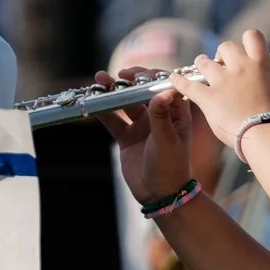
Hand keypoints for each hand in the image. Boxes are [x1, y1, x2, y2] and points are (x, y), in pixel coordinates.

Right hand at [95, 69, 194, 202]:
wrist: (160, 194)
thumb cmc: (171, 167)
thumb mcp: (166, 140)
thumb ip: (161, 116)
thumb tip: (162, 91)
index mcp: (176, 113)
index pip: (164, 86)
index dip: (150, 77)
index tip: (137, 75)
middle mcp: (159, 116)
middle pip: (142, 92)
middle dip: (129, 81)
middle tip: (117, 75)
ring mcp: (142, 126)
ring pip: (125, 103)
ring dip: (113, 92)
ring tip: (100, 80)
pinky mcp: (127, 137)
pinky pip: (113, 119)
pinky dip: (103, 110)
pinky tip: (93, 101)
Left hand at [172, 30, 269, 150]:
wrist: (265, 134)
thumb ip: (263, 79)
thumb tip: (259, 78)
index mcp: (260, 64)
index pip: (252, 36)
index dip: (246, 41)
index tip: (243, 51)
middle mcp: (240, 67)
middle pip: (226, 46)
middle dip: (222, 54)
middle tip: (221, 64)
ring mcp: (222, 81)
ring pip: (204, 61)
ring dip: (201, 63)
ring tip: (200, 67)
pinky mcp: (207, 97)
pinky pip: (187, 84)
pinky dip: (178, 81)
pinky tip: (174, 80)